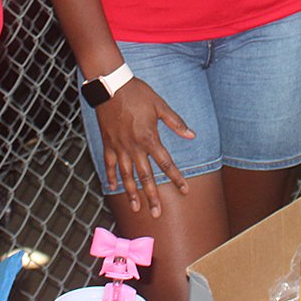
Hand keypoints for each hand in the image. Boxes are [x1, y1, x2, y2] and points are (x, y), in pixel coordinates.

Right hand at [95, 79, 193, 216]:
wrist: (111, 86)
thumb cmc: (137, 93)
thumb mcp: (160, 105)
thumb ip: (175, 122)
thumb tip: (192, 134)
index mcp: (149, 138)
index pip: (166, 164)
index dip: (176, 178)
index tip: (184, 190)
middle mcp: (134, 147)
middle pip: (145, 177)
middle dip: (152, 196)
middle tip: (157, 213)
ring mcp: (119, 147)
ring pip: (127, 175)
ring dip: (132, 193)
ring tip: (136, 208)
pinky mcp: (108, 144)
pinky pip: (109, 164)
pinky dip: (111, 176)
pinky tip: (113, 187)